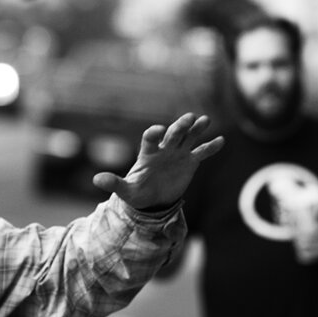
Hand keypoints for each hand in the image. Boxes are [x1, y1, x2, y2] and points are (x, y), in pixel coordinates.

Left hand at [92, 113, 223, 211]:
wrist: (152, 199)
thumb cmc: (137, 191)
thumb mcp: (126, 190)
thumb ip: (114, 183)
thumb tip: (96, 180)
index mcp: (148, 152)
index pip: (151, 137)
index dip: (154, 133)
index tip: (159, 131)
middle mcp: (165, 148)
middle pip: (173, 132)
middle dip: (180, 125)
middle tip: (189, 118)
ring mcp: (179, 153)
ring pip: (189, 137)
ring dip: (197, 128)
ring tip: (205, 120)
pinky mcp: (190, 161)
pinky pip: (202, 152)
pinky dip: (211, 147)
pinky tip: (221, 141)